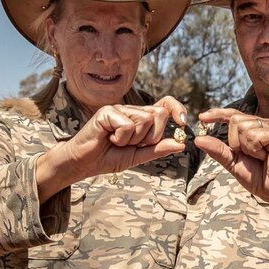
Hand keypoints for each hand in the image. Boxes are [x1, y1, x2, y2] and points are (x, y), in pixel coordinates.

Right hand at [37, 97, 187, 201]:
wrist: (84, 163)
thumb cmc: (109, 158)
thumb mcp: (139, 156)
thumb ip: (158, 149)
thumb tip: (181, 144)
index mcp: (142, 118)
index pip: (165, 105)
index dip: (177, 108)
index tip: (184, 121)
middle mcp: (132, 110)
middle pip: (159, 115)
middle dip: (150, 136)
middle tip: (131, 144)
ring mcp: (120, 109)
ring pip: (144, 120)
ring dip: (133, 139)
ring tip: (117, 142)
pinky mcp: (108, 111)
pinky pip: (127, 125)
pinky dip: (121, 137)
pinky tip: (109, 138)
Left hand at [196, 108, 268, 206]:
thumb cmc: (259, 177)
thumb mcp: (233, 163)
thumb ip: (218, 150)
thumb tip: (198, 139)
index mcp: (253, 128)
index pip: (233, 115)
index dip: (218, 114)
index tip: (201, 117)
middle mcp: (263, 124)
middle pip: (235, 120)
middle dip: (235, 142)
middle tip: (250, 156)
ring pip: (243, 127)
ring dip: (246, 147)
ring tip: (260, 157)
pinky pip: (254, 135)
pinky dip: (254, 149)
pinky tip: (266, 156)